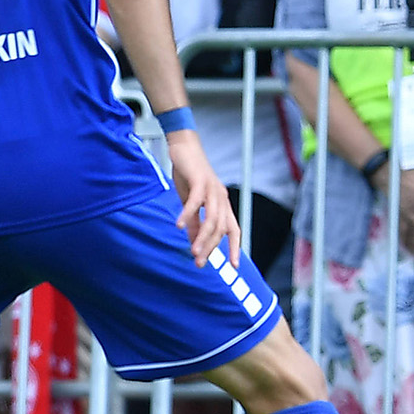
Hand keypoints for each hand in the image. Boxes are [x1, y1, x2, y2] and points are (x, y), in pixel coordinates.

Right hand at [167, 132, 239, 267]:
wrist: (184, 148)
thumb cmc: (189, 176)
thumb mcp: (191, 203)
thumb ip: (194, 222)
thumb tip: (193, 243)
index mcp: (222, 204)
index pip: (233, 230)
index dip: (235, 247)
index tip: (234, 266)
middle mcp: (221, 198)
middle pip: (221, 228)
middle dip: (211, 247)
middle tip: (199, 263)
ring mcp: (212, 189)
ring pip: (212, 218)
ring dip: (202, 236)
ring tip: (193, 251)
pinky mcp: (200, 181)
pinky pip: (195, 202)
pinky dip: (187, 214)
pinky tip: (178, 226)